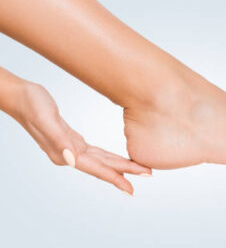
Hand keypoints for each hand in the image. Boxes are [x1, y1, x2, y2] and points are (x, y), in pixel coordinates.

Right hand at [15, 82, 150, 194]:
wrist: (20, 96)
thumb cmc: (31, 104)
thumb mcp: (45, 119)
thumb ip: (59, 140)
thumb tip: (72, 160)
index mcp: (64, 152)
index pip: (95, 168)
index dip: (114, 177)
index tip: (131, 187)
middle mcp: (68, 154)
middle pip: (102, 166)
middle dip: (125, 172)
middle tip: (147, 175)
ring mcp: (70, 149)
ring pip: (101, 161)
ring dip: (119, 166)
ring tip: (137, 170)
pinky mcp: (72, 140)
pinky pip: (95, 153)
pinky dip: (108, 157)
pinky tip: (115, 159)